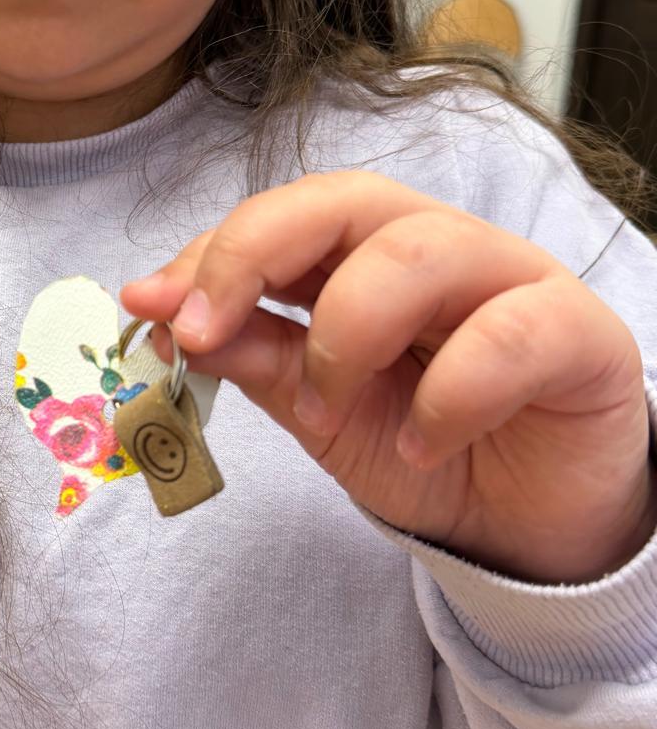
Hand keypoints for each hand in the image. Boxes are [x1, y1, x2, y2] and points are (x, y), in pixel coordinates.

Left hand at [121, 171, 655, 584]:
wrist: (531, 527)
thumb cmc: (425, 447)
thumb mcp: (317, 411)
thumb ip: (251, 355)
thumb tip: (157, 314)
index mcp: (367, 254)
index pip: (284, 217)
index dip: (213, 253)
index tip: (148, 307)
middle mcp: (438, 246)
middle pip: (346, 201)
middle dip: (256, 253)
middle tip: (201, 330)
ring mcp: (514, 279)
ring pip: (422, 251)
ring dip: (347, 334)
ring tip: (322, 413)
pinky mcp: (580, 333)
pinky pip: (510, 332)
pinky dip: (450, 394)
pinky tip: (422, 445)